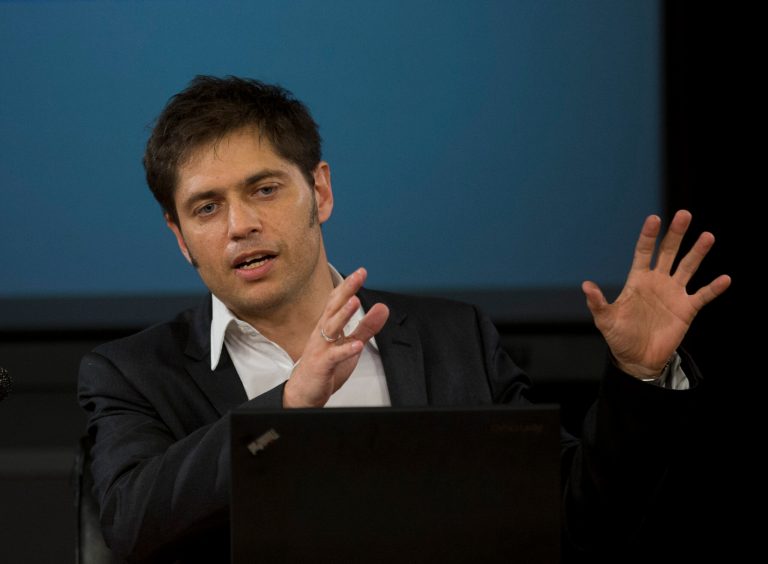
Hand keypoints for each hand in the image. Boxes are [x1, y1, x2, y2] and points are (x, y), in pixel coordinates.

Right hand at [282, 268, 389, 406]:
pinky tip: (356, 345)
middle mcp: (322, 333)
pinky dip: (345, 350)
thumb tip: (383, 307)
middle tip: (358, 276)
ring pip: (331, 328)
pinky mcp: (322, 365)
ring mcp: (320, 348)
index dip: (348, 286)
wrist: (304, 391)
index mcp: (328, 325)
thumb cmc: (324, 365)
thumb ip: (367, 326)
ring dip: (343, 314)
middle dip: (346, 291)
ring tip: (355, 302)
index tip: (361, 271)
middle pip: (334, 307)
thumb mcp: (350, 343)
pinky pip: (334, 356)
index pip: (337, 301)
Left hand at [582, 210, 730, 378]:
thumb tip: (586, 286)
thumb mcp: (605, 320)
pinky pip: (703, 295)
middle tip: (684, 214)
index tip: (654, 219)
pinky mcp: (686, 309)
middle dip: (676, 234)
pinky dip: (713, 288)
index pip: (644, 252)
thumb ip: (598, 303)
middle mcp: (658, 282)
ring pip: (688, 267)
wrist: (637, 359)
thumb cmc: (619, 337)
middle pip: (669, 252)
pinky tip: (724, 279)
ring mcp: (674, 294)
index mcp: (638, 280)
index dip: (649, 236)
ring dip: (698, 253)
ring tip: (707, 236)